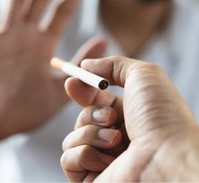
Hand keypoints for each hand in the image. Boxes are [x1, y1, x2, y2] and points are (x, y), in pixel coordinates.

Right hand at [61, 56, 198, 181]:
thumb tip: (86, 65)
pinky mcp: (90, 179)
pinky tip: (107, 160)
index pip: (97, 101)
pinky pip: (68, 158)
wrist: (167, 160)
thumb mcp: (142, 75)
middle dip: (90, 111)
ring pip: (74, 136)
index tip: (72, 81)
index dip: (83, 90)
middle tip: (108, 115)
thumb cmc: (160, 116)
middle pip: (84, 117)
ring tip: (115, 139)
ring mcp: (103, 159)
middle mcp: (116, 138)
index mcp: (129, 117)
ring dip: (91, 132)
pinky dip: (84, 154)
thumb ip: (113, 64)